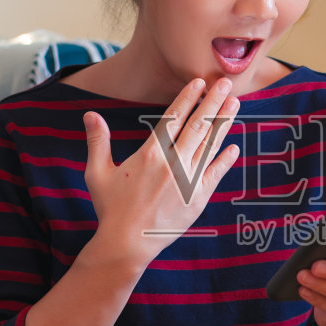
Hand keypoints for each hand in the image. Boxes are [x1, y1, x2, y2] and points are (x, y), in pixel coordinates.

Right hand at [82, 77, 238, 273]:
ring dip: (223, 123)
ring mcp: (188, 180)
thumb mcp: (98, 173)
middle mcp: (173, 163)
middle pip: (197, 125)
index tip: (199, 82)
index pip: (174, 117)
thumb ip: (98, 141)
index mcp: (151, 153)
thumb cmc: (111, 209)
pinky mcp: (198, 198)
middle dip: (212, 102)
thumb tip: (90, 114)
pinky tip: (233, 146)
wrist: (127, 243)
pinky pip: (215, 173)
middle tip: (225, 83)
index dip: (188, 98)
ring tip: (234, 104)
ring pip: (210, 145)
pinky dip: (225, 159)